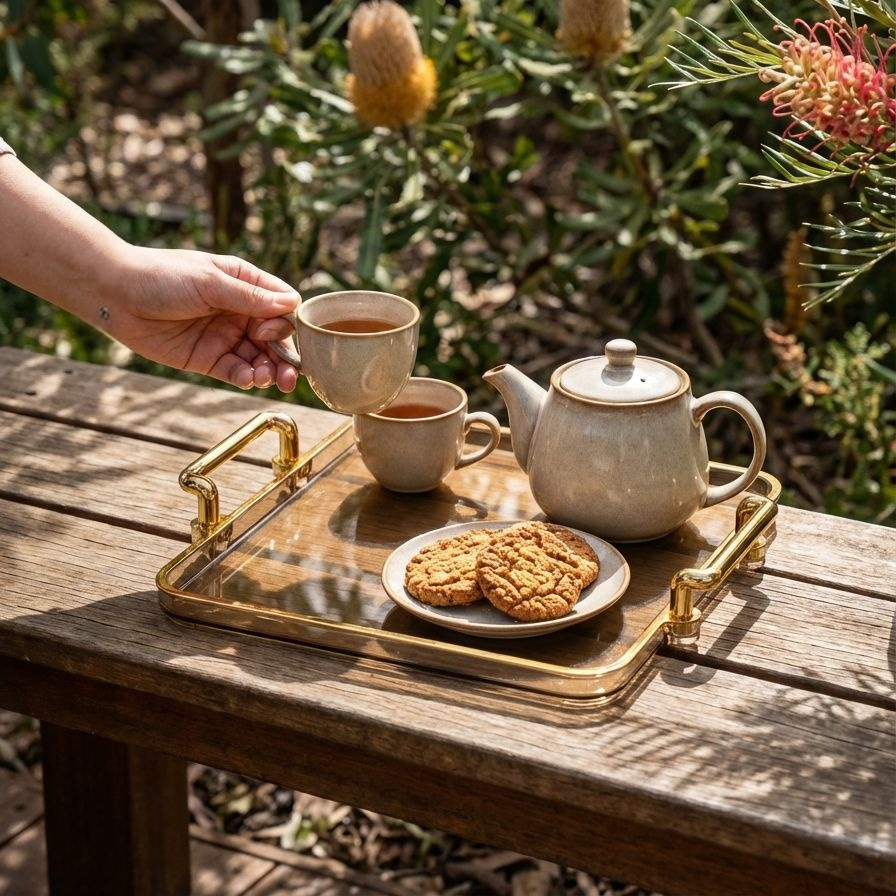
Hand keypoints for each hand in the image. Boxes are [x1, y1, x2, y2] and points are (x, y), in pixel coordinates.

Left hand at [108, 246, 300, 390]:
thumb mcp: (210, 282)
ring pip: (259, 359)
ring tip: (267, 379)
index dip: (284, 324)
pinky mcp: (208, 358)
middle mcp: (239, 312)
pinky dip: (246, 377)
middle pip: (275, 338)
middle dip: (285, 357)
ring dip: (269, 371)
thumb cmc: (162, 276)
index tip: (269, 332)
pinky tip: (248, 379)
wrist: (116, 294)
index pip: (281, 307)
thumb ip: (250, 297)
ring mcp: (224, 336)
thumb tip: (292, 304)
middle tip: (290, 376)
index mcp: (245, 284)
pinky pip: (236, 372)